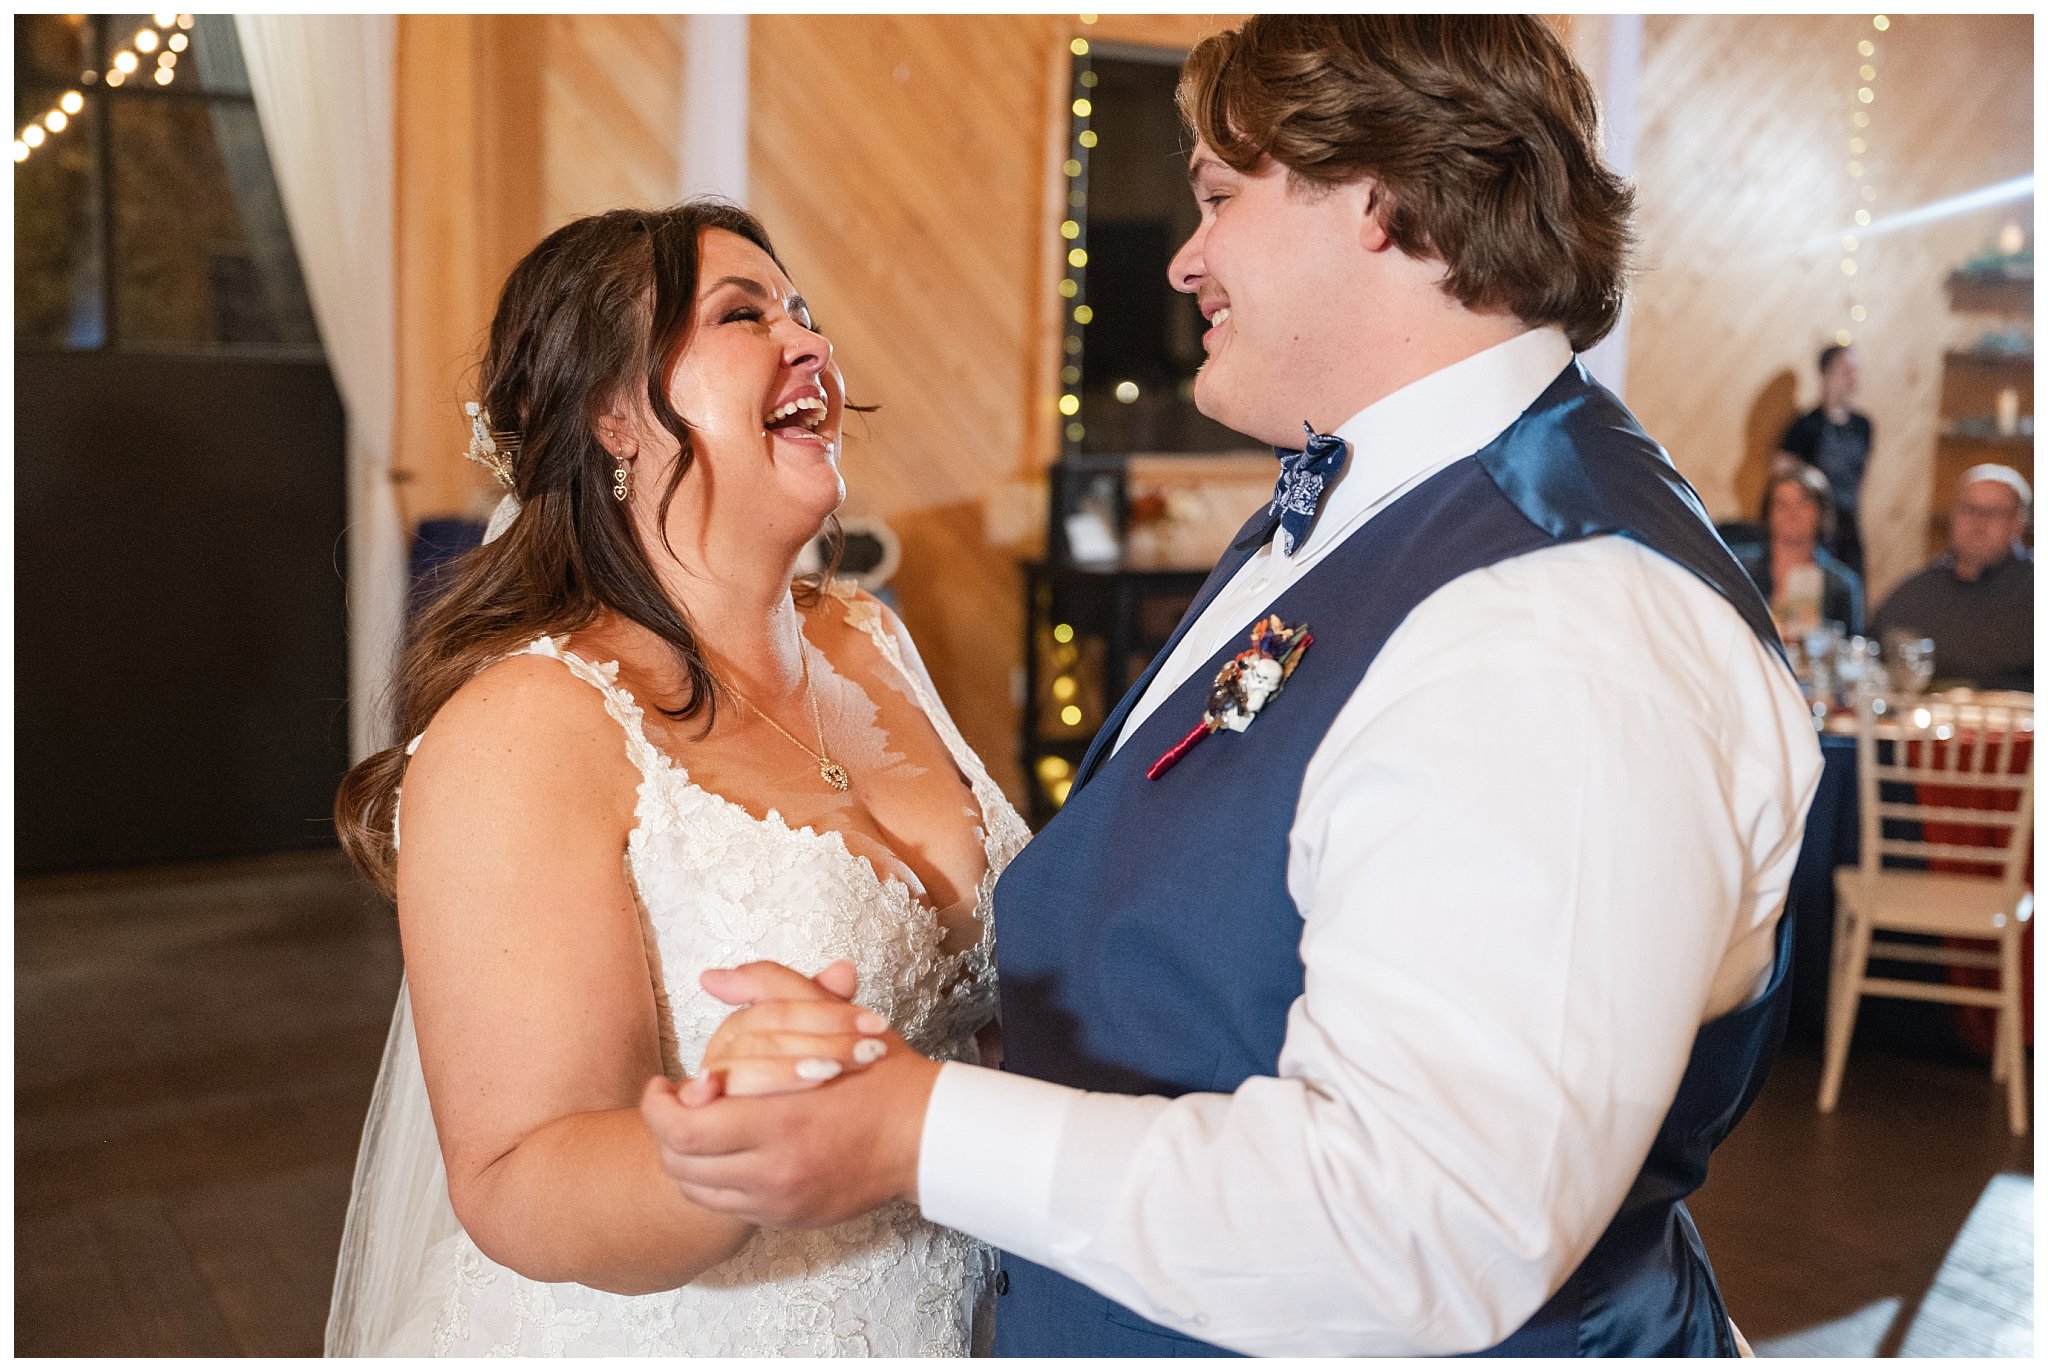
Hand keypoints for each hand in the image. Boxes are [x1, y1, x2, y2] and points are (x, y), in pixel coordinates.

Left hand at [641, 962, 941, 1227]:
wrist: (925, 1134)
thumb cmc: (879, 1073)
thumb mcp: (829, 1017)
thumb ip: (769, 987)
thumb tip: (711, 977)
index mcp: (778, 1120)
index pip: (682, 1128)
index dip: (658, 1106)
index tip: (664, 1084)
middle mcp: (774, 1171)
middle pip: (679, 1164)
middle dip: (667, 1131)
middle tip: (677, 1104)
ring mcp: (780, 1202)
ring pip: (697, 1191)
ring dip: (687, 1158)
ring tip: (702, 1126)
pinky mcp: (789, 1219)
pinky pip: (727, 1208)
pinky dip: (716, 1181)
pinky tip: (731, 1150)